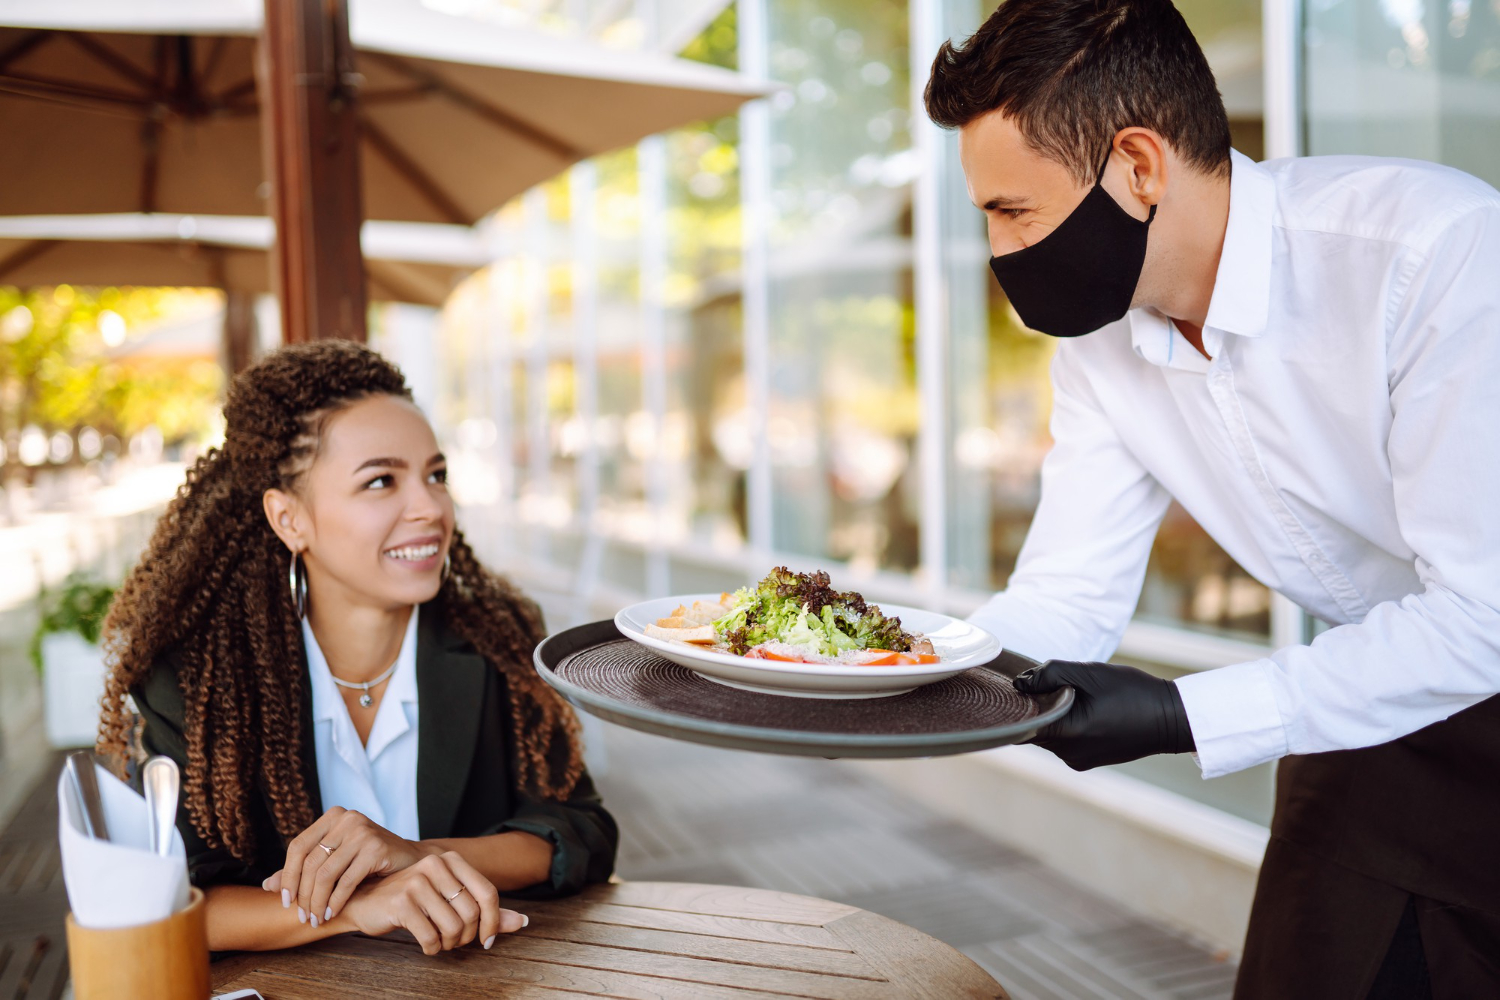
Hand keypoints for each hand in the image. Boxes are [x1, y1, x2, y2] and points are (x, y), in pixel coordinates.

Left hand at [264, 807, 432, 924]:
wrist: (413, 861)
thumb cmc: (370, 861)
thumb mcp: (335, 860)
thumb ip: (303, 870)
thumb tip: (267, 885)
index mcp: (334, 816)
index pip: (298, 846)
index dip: (287, 875)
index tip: (285, 901)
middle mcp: (347, 819)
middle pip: (310, 862)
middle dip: (303, 894)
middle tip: (303, 916)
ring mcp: (363, 831)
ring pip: (325, 874)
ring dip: (317, 902)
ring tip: (317, 919)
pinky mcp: (376, 848)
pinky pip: (346, 881)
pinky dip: (335, 902)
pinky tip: (332, 913)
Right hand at [341, 851, 524, 954]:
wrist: (365, 903)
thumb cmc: (412, 902)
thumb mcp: (450, 901)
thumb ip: (487, 912)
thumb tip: (523, 922)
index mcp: (451, 860)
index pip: (489, 893)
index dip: (494, 921)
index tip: (487, 940)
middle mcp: (435, 865)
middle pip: (472, 914)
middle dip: (468, 937)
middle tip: (456, 942)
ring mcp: (417, 882)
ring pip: (454, 927)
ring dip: (450, 944)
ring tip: (441, 942)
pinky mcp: (401, 903)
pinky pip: (431, 937)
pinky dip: (432, 948)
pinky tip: (426, 945)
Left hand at [1014, 660, 1194, 770]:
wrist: (1171, 719)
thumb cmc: (1131, 692)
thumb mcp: (1089, 674)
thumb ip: (1050, 675)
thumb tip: (1020, 682)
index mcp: (1067, 734)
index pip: (1021, 724)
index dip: (1015, 704)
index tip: (1017, 685)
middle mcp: (1068, 754)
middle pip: (1034, 728)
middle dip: (1037, 705)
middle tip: (1048, 682)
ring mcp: (1078, 760)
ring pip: (1049, 734)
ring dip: (1053, 713)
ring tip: (1073, 694)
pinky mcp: (1088, 760)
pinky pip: (1064, 740)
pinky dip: (1066, 724)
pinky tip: (1083, 708)